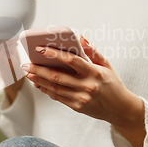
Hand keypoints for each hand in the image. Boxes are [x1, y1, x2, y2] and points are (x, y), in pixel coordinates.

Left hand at [21, 36, 145, 146]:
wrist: (121, 109)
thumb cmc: (113, 83)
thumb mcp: (106, 65)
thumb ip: (92, 51)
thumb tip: (80, 37)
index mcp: (95, 73)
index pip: (71, 61)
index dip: (54, 54)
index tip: (40, 48)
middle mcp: (87, 86)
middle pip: (57, 76)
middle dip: (39, 69)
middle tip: (26, 63)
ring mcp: (81, 98)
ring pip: (54, 88)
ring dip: (39, 79)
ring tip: (28, 72)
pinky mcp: (77, 107)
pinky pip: (58, 97)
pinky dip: (46, 89)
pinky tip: (38, 82)